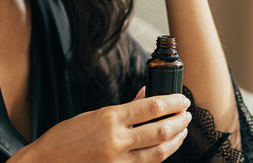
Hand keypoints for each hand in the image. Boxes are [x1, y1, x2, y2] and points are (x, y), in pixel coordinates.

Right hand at [19, 91, 191, 161]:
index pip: (152, 107)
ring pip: (159, 152)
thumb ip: (124, 108)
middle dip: (179, 121)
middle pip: (161, 130)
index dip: (172, 102)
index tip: (183, 99)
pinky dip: (160, 156)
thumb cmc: (66, 138)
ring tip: (182, 130)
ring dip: (176, 140)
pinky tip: (165, 148)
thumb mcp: (94, 115)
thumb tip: (147, 95)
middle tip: (187, 114)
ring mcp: (118, 162)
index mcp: (110, 118)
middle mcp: (116, 140)